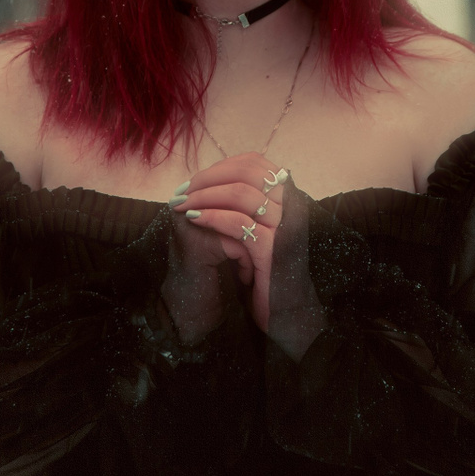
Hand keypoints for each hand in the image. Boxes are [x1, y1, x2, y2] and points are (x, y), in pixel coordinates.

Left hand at [170, 152, 291, 330]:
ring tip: (182, 206)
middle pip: (248, 172)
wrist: (285, 312)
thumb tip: (208, 181)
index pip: (254, 163)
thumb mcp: (255, 232)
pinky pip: (239, 224)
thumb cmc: (265, 271)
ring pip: (241, 194)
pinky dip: (212, 217)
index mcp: (289, 197)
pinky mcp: (274, 250)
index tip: (193, 182)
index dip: (219, 168)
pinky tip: (194, 220)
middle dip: (208, 179)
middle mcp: (292, 206)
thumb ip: (242, 205)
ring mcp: (285, 227)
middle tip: (182, 193)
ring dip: (204, 196)